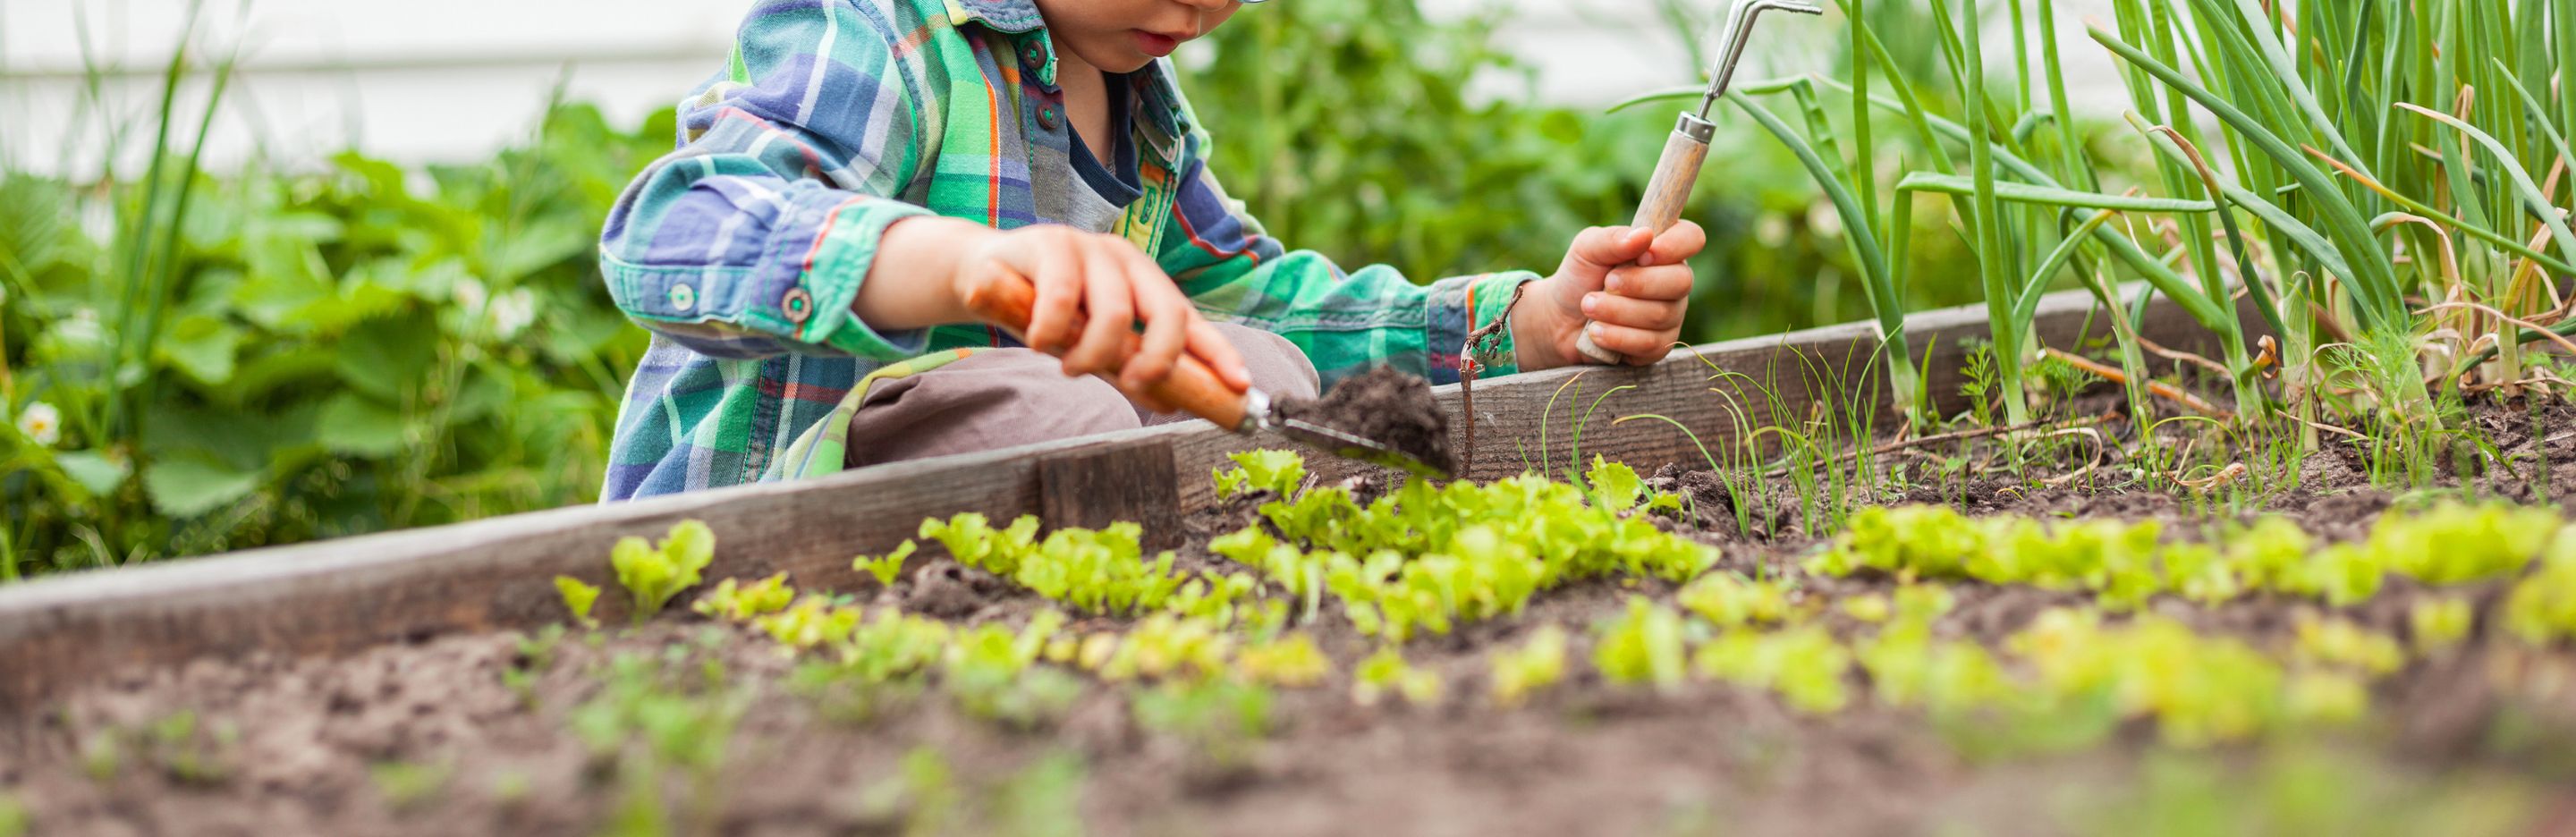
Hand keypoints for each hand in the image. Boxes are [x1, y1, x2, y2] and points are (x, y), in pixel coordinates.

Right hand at [952, 225, 1251, 409]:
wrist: (980, 273)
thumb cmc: (1041, 310)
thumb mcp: (1089, 342)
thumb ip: (1125, 366)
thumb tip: (1170, 401)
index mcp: (1144, 283)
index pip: (1192, 320)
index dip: (1220, 354)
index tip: (1240, 386)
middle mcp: (1126, 260)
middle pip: (1169, 312)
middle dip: (1159, 359)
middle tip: (1132, 386)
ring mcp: (1090, 248)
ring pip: (1116, 312)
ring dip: (1094, 354)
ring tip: (1069, 366)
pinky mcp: (1050, 244)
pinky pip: (1062, 297)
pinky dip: (1051, 330)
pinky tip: (1038, 340)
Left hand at [1512, 221, 1706, 369]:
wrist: (1559, 319)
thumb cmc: (1579, 277)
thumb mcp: (1587, 249)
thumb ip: (1612, 239)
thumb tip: (1644, 235)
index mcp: (1663, 250)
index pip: (1691, 238)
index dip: (1673, 246)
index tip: (1642, 256)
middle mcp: (1674, 282)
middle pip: (1681, 281)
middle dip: (1638, 284)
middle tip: (1606, 283)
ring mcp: (1670, 315)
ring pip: (1660, 314)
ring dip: (1617, 310)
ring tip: (1589, 305)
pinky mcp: (1658, 346)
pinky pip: (1650, 343)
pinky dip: (1617, 336)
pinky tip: (1595, 331)